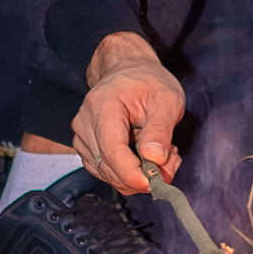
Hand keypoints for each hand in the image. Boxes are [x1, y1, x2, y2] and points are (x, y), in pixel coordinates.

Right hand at [71, 30, 185, 194]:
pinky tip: (146, 158)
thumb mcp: (167, 99)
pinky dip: (127, 173)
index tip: (156, 182)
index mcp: (103, 105)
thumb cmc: (149, 82)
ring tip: (162, 154)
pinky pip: (104, 171)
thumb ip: (161, 129)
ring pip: (106, 174)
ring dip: (135, 175)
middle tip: (171, 163)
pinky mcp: (85, 146)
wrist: (129, 71)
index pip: (111, 151)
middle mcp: (85, 121)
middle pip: (107, 166)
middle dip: (140, 176)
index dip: (132, 174)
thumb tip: (155, 159)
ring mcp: (82, 135)